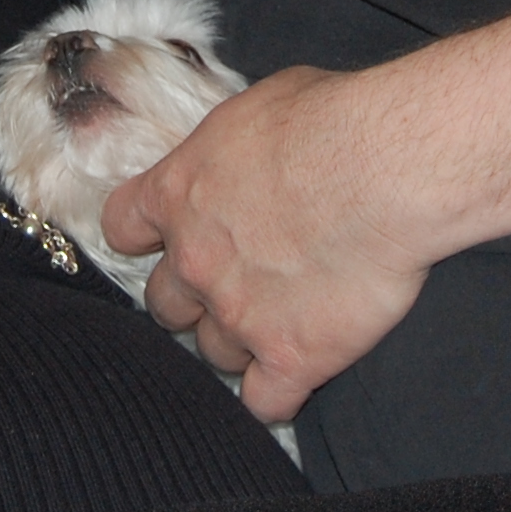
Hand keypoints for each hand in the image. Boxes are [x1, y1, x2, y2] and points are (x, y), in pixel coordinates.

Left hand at [105, 64, 434, 423]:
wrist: (387, 168)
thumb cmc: (333, 118)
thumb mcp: (258, 108)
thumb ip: (232, 149)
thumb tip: (242, 156)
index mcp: (178, 192)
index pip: (123, 226)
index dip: (146, 235)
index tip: (169, 235)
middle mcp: (195, 261)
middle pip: (165, 304)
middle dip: (194, 298)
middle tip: (239, 282)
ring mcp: (239, 315)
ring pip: (214, 353)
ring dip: (240, 342)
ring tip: (282, 322)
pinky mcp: (292, 357)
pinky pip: (265, 403)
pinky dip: (277, 394)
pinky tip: (296, 375)